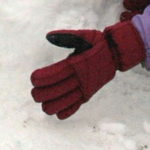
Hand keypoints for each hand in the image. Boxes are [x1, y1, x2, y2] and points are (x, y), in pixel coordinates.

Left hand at [30, 21, 144, 118]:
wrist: (116, 54)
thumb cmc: (97, 43)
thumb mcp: (84, 36)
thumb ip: (66, 36)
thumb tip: (49, 36)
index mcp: (77, 64)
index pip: (56, 74)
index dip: (43, 78)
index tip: (33, 79)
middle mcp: (81, 78)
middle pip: (58, 90)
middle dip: (42, 94)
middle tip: (34, 93)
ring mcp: (85, 88)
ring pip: (65, 102)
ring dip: (51, 105)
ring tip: (42, 103)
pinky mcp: (88, 95)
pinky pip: (76, 106)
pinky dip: (66, 111)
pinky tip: (56, 113)